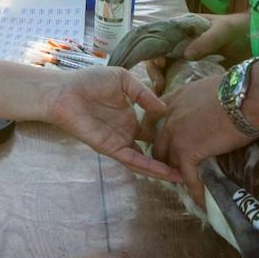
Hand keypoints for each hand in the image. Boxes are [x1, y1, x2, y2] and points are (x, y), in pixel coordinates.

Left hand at [45, 65, 181, 182]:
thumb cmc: (89, 82)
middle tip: (192, 163)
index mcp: (130, 115)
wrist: (65, 92)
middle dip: (169, 156)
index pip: (153, 128)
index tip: (190, 136)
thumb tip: (164, 108)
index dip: (168, 133)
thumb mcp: (123, 80)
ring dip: (162, 169)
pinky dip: (149, 168)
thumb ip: (144, 94)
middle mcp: (127, 131)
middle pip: (152, 148)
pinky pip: (133, 161)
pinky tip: (165, 173)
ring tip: (183, 176)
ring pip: (145, 160)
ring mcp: (120, 142)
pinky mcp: (111, 148)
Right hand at [145, 12, 248, 107]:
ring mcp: (187, 58)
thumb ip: (207, 40)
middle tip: (160, 85)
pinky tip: (174, 97)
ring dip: (162, 81)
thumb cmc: (241, 30)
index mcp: (183, 27)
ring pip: (166, 70)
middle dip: (155, 71)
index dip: (154, 50)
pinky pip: (179, 79)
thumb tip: (186, 54)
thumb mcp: (225, 30)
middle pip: (159, 56)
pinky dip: (174, 88)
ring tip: (164, 94)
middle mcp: (180, 42)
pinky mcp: (195, 72)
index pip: (159, 37)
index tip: (160, 64)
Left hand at [151, 74, 252, 205]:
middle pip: (158, 143)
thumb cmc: (237, 90)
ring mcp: (175, 135)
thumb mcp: (211, 87)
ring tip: (186, 187)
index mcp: (175, 98)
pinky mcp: (186, 152)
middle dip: (165, 158)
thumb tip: (213, 106)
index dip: (159, 131)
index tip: (165, 142)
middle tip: (175, 169)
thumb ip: (202, 99)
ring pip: (169, 162)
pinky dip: (195, 191)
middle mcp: (169, 116)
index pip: (155, 116)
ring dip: (177, 176)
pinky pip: (188, 177)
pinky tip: (201, 202)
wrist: (244, 98)